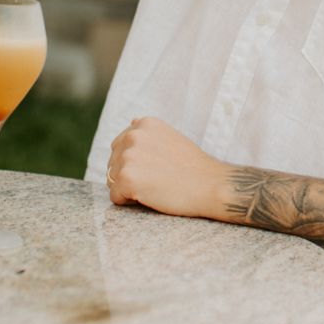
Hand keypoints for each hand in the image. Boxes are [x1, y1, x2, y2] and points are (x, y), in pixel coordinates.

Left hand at [106, 117, 229, 219]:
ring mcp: (128, 156)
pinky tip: (150, 196)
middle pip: (113, 163)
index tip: (157, 168)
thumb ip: (149, 134)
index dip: (136, 163)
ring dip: (129, 188)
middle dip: (129, 174)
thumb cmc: (193, 167)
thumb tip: (132, 121)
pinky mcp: (126, 177)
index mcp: (144, 124)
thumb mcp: (170, 137)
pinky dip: (128, 202)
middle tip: (157, 179)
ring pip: (112, 180)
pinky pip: (115, 197)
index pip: (120, 146)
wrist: (210, 185)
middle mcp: (133, 135)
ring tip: (155, 186)